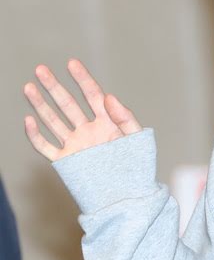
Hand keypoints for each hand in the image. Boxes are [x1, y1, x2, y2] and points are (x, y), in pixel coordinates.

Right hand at [23, 59, 141, 161]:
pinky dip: (36, 135)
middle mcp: (88, 130)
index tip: (72, 63)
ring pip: (53, 120)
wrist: (128, 196)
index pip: (91, 95)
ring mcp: (76, 145)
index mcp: (107, 122)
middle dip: (54, 86)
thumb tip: (108, 96)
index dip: (82, 78)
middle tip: (40, 69)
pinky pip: (46, 146)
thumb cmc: (138, 168)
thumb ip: (125, 117)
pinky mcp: (66, 162)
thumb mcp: (138, 140)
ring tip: (28, 87)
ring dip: (40, 104)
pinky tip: (29, 120)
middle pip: (67, 104)